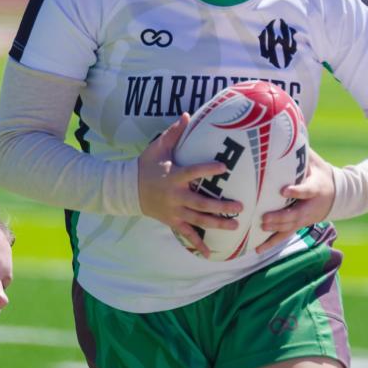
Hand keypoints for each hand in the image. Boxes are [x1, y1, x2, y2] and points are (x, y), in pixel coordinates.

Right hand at [137, 114, 240, 254]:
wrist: (128, 189)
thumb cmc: (146, 165)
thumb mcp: (158, 147)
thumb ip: (174, 133)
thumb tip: (187, 115)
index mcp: (174, 176)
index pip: (193, 172)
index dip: (208, 170)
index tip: (224, 167)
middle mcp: (175, 196)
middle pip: (201, 203)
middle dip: (221, 206)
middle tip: (239, 207)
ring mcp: (174, 211)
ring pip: (198, 220)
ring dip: (217, 224)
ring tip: (235, 226)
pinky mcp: (172, 221)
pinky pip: (187, 234)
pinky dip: (198, 244)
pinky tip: (211, 253)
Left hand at [255, 148, 334, 253]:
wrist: (336, 195)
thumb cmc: (319, 174)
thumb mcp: (316, 161)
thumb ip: (302, 151)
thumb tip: (288, 130)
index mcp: (315, 189)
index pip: (306, 191)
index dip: (297, 192)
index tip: (284, 190)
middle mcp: (310, 207)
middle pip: (295, 215)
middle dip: (280, 217)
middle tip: (264, 218)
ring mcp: (304, 219)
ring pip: (289, 228)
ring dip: (275, 231)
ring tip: (260, 230)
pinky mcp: (297, 226)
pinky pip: (284, 236)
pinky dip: (270, 243)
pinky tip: (256, 250)